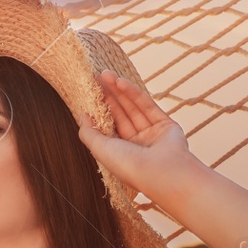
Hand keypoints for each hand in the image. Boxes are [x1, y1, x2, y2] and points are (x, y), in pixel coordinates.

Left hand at [74, 70, 194, 196]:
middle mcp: (136, 144)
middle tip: (95, 77)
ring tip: (105, 74)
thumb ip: (89, 133)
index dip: (98, 109)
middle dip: (107, 95)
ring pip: (132, 108)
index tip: (88, 92)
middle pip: (119, 114)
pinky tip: (120, 82)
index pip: (107, 127)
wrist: (162, 172)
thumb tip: (81, 116)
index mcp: (120, 153)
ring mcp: (151, 134)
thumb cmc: (129, 166)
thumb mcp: (100, 149)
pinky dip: (134, 93)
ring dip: (119, 91)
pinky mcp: (166, 124)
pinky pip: (147, 106)